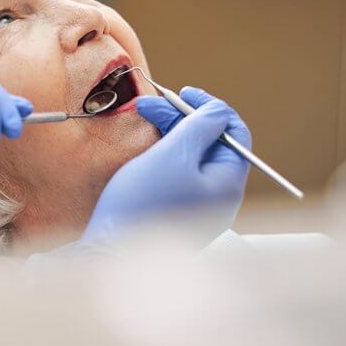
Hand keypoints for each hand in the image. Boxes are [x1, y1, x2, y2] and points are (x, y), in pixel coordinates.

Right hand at [83, 87, 250, 243]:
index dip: (211, 109)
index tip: (185, 94)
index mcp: (227, 184)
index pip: (235, 134)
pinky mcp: (176, 211)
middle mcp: (217, 197)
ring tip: (141, 116)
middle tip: (151, 104)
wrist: (110, 251)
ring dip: (170, 132)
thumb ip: (200, 127)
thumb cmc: (142, 204)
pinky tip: (146, 144)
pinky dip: (164, 153)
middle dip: (182, 119)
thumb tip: (219, 111)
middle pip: (210, 144)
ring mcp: (197, 206)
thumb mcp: (174, 155)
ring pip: (191, 157)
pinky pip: (178, 173)